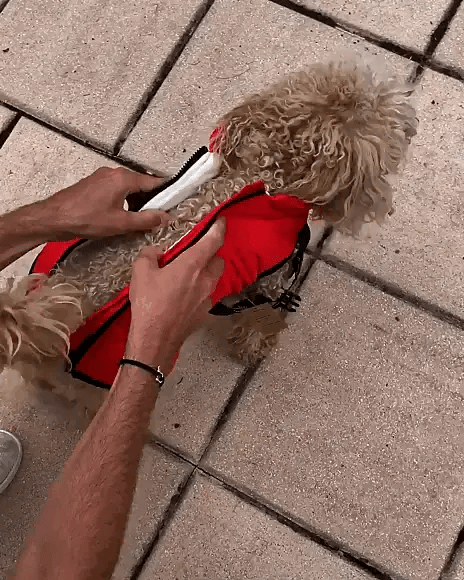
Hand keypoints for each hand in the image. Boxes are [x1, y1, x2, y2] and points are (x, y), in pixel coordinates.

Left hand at [36, 167, 167, 239]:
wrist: (54, 218)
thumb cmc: (85, 218)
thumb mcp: (121, 223)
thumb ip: (146, 220)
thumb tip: (164, 217)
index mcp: (123, 179)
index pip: (153, 181)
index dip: (166, 191)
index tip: (175, 199)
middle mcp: (113, 173)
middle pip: (140, 183)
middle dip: (150, 199)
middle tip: (157, 215)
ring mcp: (102, 177)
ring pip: (127, 187)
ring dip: (136, 201)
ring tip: (138, 218)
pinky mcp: (93, 184)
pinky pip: (115, 189)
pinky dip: (123, 200)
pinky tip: (121, 215)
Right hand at [126, 219, 225, 370]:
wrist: (155, 340)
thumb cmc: (149, 305)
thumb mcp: (141, 271)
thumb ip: (150, 255)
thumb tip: (156, 253)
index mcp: (193, 265)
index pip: (214, 240)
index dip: (219, 228)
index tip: (220, 222)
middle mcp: (205, 280)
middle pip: (218, 260)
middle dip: (211, 253)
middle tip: (196, 251)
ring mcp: (207, 298)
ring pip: (213, 278)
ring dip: (205, 272)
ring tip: (187, 273)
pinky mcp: (204, 312)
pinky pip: (206, 295)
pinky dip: (199, 290)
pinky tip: (182, 294)